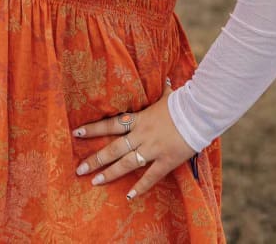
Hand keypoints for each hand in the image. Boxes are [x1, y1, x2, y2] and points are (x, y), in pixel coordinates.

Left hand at [72, 84, 195, 200]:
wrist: (199, 112)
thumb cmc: (183, 102)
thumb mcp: (167, 95)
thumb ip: (161, 90)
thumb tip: (164, 78)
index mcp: (139, 118)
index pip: (110, 124)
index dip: (93, 129)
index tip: (77, 133)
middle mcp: (141, 134)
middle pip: (113, 148)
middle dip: (95, 159)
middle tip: (79, 169)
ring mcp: (152, 148)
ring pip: (126, 163)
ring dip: (110, 173)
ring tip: (95, 182)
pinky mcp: (166, 160)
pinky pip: (151, 176)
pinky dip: (140, 187)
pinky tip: (129, 196)